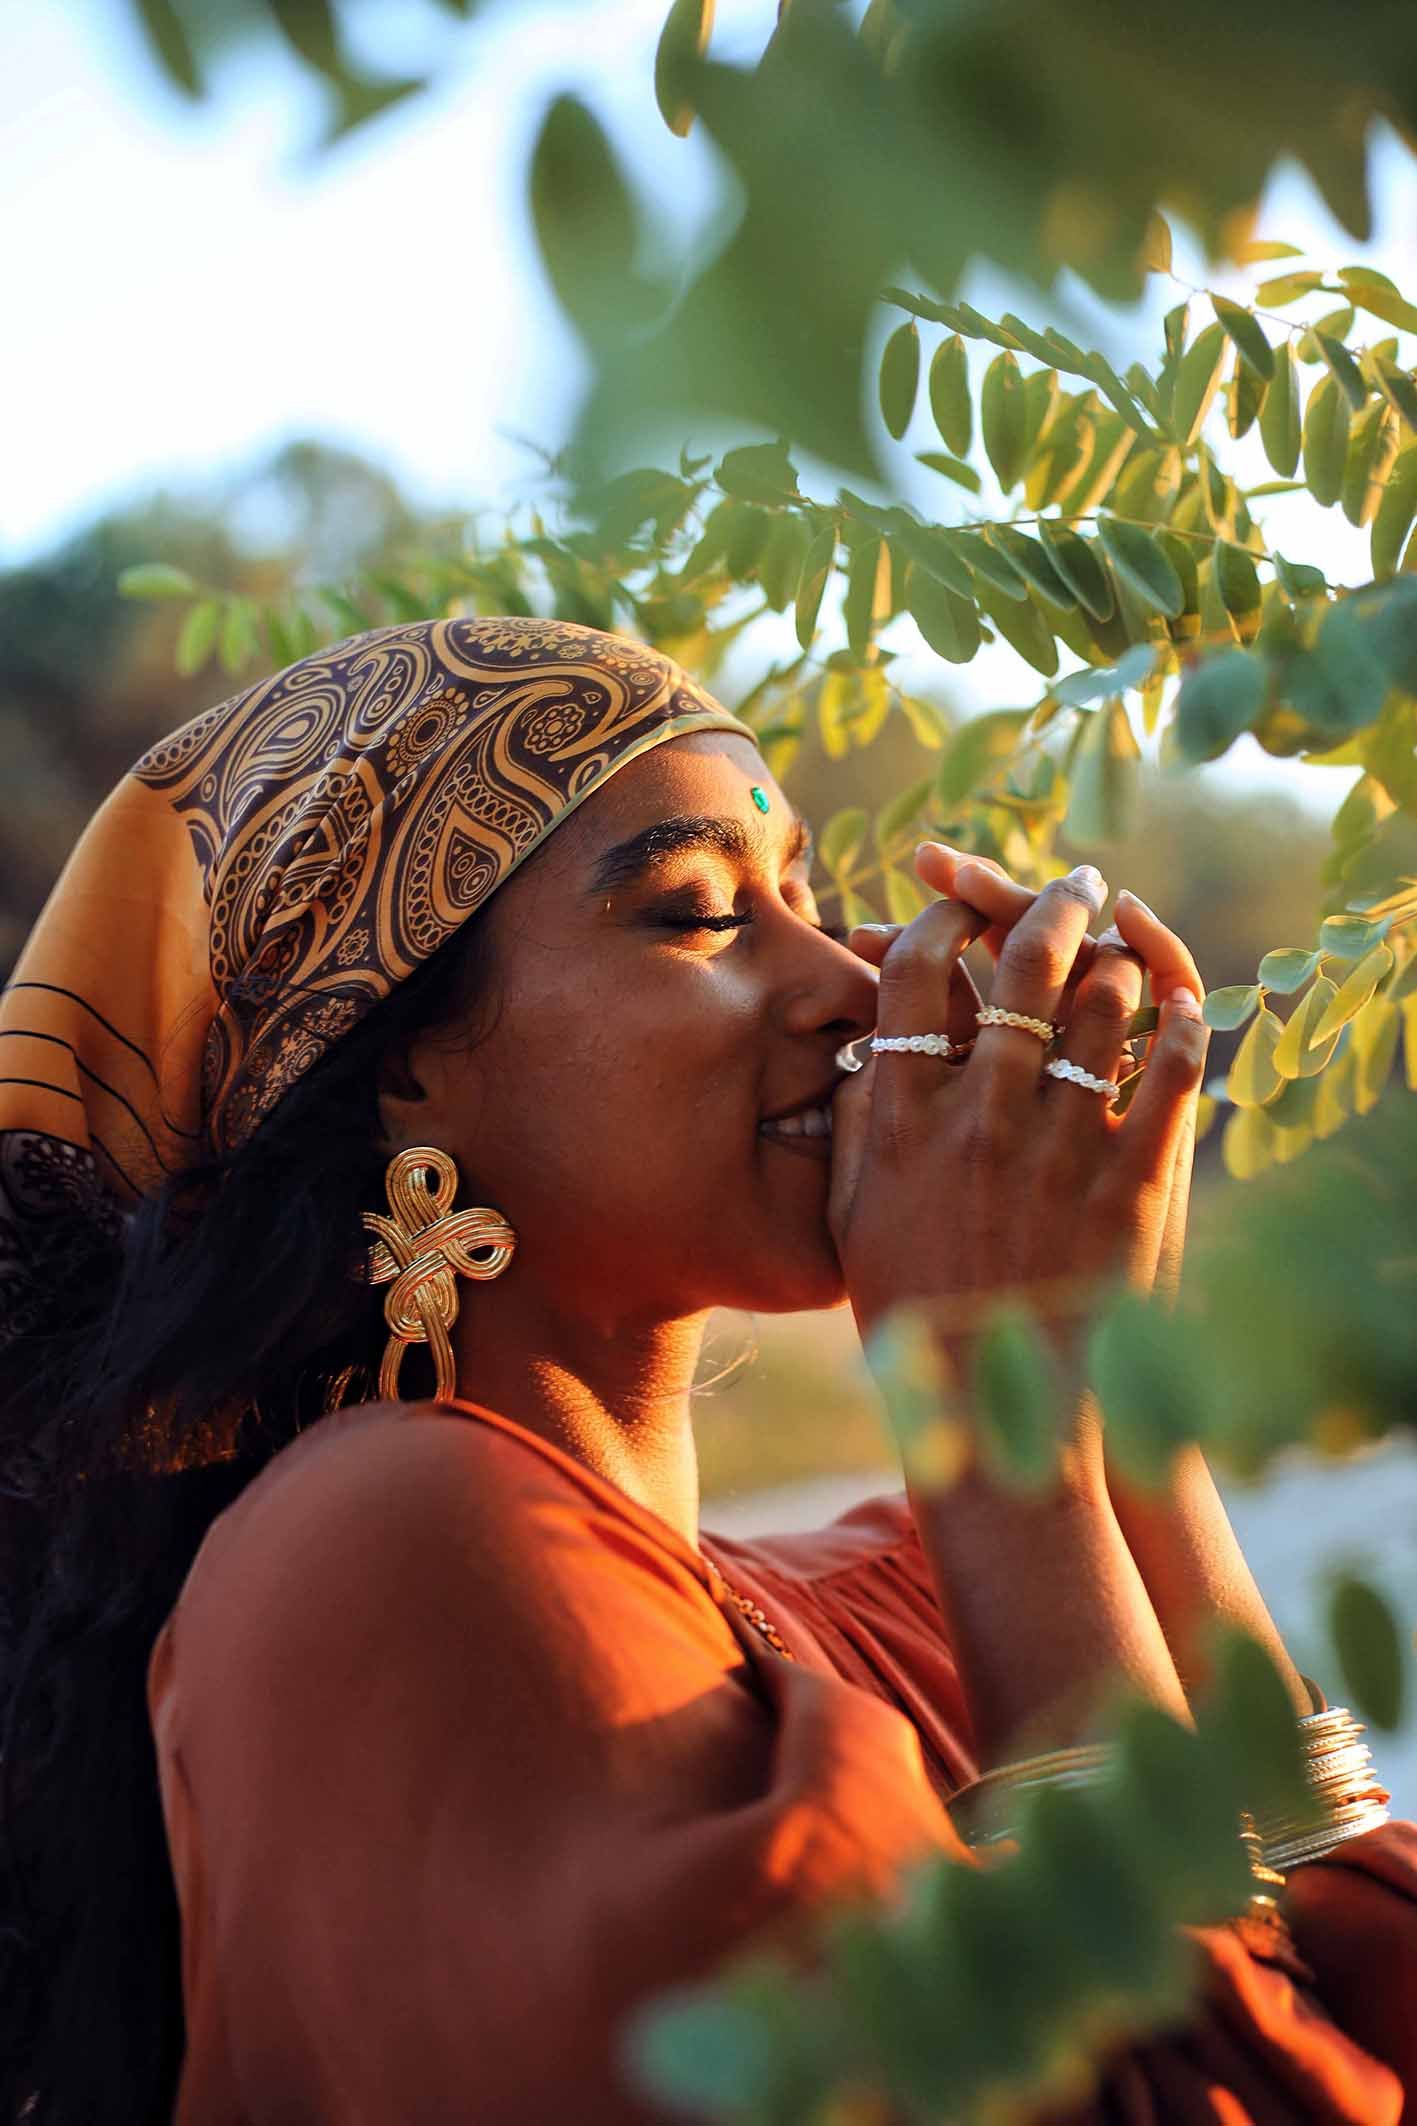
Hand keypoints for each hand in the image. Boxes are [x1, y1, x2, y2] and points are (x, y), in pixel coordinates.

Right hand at [828, 851, 1209, 1356]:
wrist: (997, 1422)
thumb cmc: (915, 1321)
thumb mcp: (853, 1220)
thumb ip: (857, 1129)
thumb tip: (871, 1051)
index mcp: (898, 1126)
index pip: (911, 977)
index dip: (937, 920)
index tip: (958, 906)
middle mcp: (974, 1123)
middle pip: (1015, 969)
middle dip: (1047, 905)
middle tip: (1073, 882)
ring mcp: (1054, 1153)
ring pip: (1098, 1008)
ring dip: (1116, 963)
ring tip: (1126, 951)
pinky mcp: (1129, 1188)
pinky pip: (1166, 1076)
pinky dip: (1180, 1027)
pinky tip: (1185, 1007)